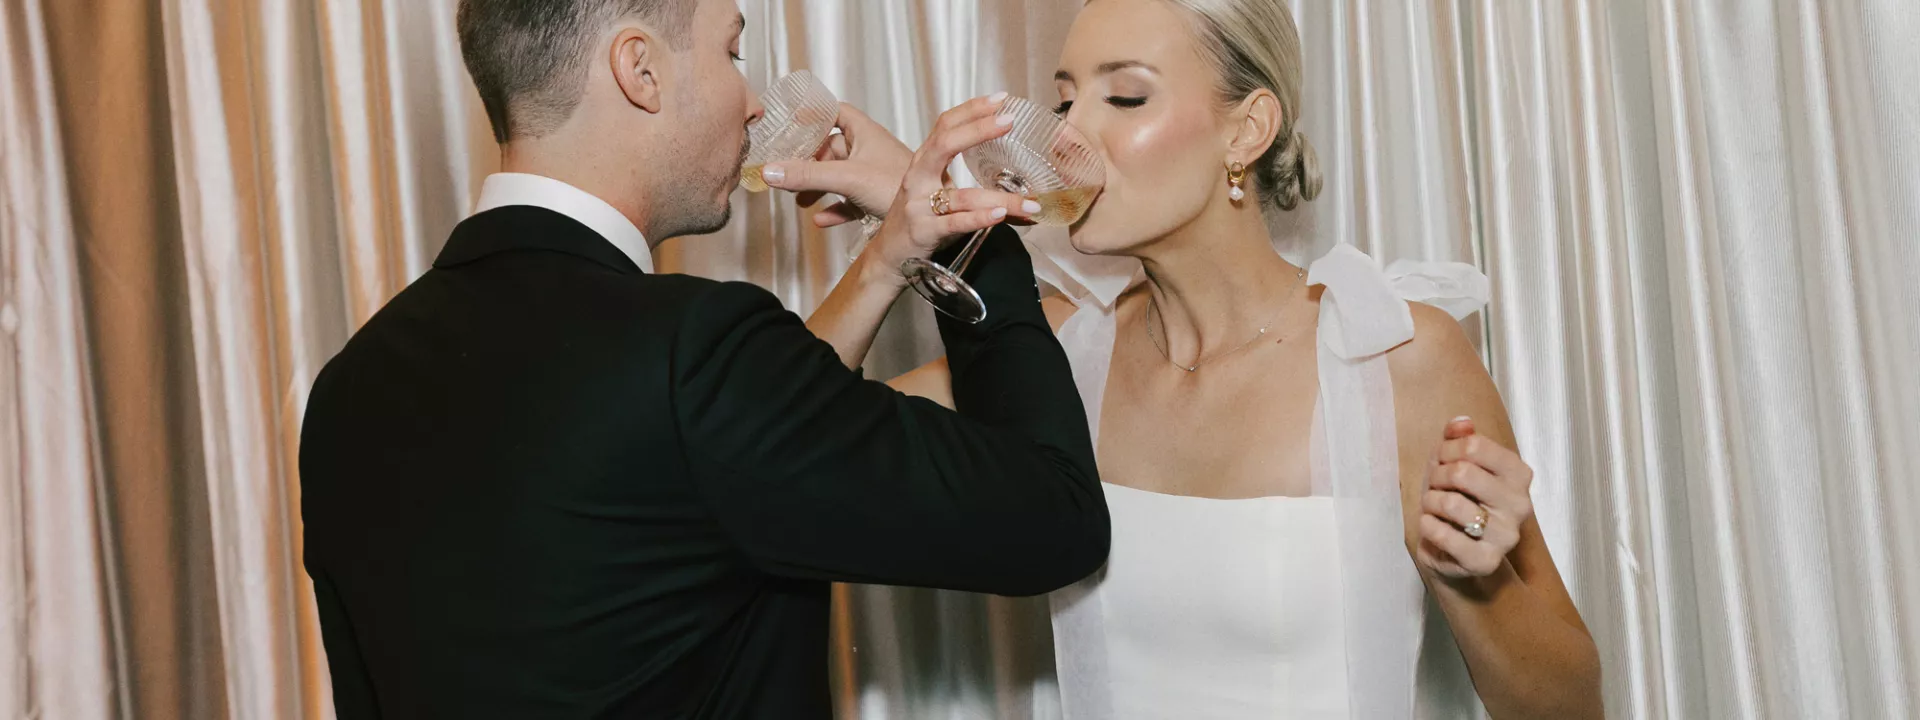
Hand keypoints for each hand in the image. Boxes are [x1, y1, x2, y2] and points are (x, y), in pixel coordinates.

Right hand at [761, 103, 912, 227]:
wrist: (933, 214)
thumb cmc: (900, 186)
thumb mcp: (846, 178)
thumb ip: (807, 175)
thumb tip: (770, 170)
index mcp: (864, 132)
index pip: (834, 111)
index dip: (813, 114)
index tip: (791, 122)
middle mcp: (869, 149)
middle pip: (831, 147)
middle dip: (808, 160)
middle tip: (787, 171)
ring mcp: (873, 173)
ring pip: (838, 174)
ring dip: (818, 185)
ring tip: (800, 198)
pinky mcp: (877, 196)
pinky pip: (849, 199)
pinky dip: (834, 208)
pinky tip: (822, 220)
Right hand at [856, 94, 1041, 281]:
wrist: (889, 256)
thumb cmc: (919, 220)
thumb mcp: (934, 189)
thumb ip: (959, 175)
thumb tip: (1008, 170)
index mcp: (923, 163)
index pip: (945, 126)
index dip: (972, 109)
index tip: (1001, 99)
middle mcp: (918, 178)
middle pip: (945, 144)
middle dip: (979, 129)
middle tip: (1009, 120)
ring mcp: (919, 205)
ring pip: (963, 196)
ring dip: (1002, 198)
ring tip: (1032, 201)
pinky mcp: (923, 232)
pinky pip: (955, 223)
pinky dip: (979, 218)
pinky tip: (999, 216)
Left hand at [1415, 417, 1533, 580]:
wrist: (1456, 554)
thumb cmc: (1457, 500)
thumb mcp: (1455, 463)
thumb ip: (1459, 439)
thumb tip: (1461, 422)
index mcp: (1518, 474)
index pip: (1474, 445)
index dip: (1446, 449)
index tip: (1442, 460)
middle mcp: (1520, 504)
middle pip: (1462, 472)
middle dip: (1437, 476)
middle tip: (1435, 486)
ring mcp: (1506, 535)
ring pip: (1452, 503)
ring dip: (1430, 502)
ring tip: (1434, 507)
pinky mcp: (1486, 561)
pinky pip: (1443, 535)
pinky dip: (1427, 526)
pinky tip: (1432, 527)